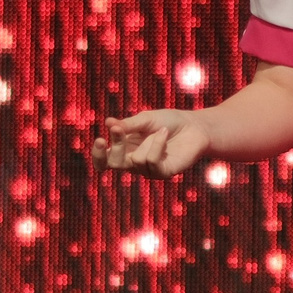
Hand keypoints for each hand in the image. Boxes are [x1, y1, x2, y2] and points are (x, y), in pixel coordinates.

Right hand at [96, 110, 213, 177]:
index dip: (98, 154)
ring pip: (136, 160)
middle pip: (113, 163)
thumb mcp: (146, 119)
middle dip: (115, 147)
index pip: (104, 160)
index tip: (99, 139)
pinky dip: (157, 145)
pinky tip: (164, 134)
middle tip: (119, 130)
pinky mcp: (163, 173)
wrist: (194, 126)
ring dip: (147, 141)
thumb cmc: (169, 121)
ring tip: (161, 130)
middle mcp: (133, 162)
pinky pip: (151, 162)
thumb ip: (128, 124)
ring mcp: (148, 170)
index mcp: (124, 149)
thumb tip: (108, 123)